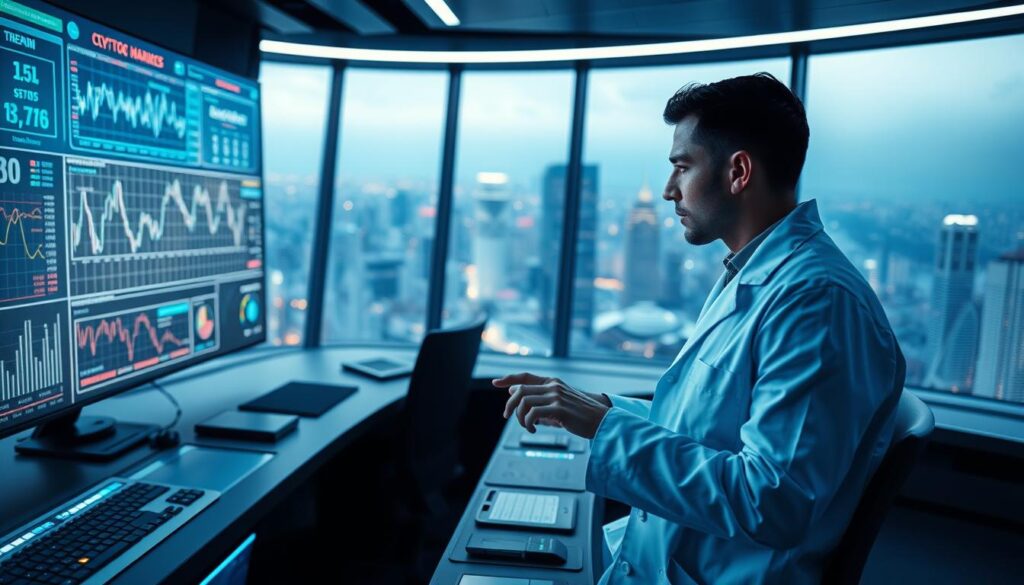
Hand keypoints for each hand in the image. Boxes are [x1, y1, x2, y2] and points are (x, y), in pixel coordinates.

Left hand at [494, 372, 611, 438]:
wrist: (602, 421)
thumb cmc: (581, 415)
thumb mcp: (559, 405)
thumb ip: (540, 401)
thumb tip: (517, 398)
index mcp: (553, 383)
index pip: (525, 376)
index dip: (509, 379)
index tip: (496, 383)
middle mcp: (553, 386)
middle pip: (520, 390)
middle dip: (509, 405)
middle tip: (507, 416)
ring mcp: (556, 396)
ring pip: (524, 402)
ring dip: (520, 417)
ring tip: (527, 427)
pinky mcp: (559, 408)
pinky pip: (532, 413)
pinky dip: (528, 423)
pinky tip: (534, 429)